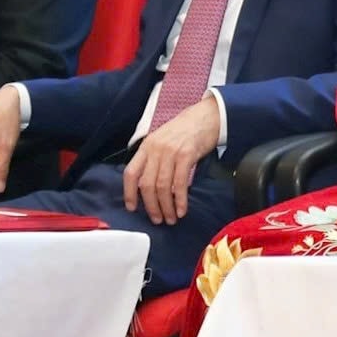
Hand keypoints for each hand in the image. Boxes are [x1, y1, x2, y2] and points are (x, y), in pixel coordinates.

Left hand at [121, 100, 220, 224]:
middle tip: (157, 219)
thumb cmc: (185, 130)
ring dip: (166, 207)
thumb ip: (154, 159)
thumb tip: (148, 186)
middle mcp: (155, 149)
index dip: (129, 193)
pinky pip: (180, 183)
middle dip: (151, 206)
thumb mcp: (163, 140)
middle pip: (147, 184)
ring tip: (171, 218)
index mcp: (147, 146)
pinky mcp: (186, 155)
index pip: (131, 172)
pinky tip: (182, 210)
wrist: (206, 116)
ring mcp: (170, 152)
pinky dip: (180, 200)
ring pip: (162, 186)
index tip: (132, 208)